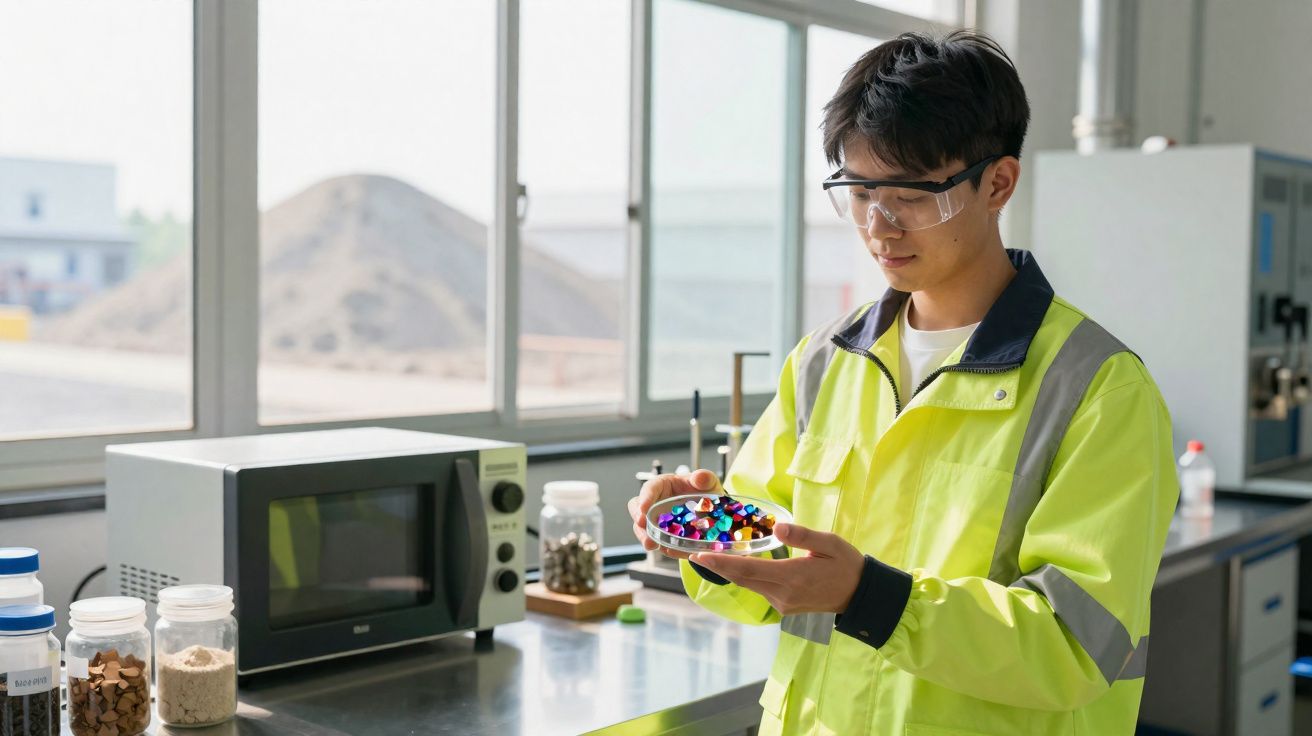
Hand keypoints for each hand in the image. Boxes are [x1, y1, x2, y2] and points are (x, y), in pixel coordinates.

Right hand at [627, 469, 722, 559]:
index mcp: (663, 485)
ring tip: (652, 544)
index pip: (649, 488)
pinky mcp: (662, 535)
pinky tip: (671, 551)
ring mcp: (657, 520)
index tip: (643, 507)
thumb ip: (704, 478)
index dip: (645, 498)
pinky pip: (658, 542)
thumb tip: (700, 477)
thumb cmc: (705, 492)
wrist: (713, 511)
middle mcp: (656, 503)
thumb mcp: (708, 482)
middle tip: (642, 526)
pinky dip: (663, 548)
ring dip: (645, 537)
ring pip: (643, 528)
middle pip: (637, 509)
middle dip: (638, 519)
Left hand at [688, 523, 864, 614]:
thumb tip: (778, 527)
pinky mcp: (784, 605)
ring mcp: (782, 602)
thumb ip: (803, 535)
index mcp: (792, 577)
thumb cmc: (846, 564)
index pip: (748, 570)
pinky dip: (745, 577)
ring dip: (730, 572)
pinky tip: (737, 565)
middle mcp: (782, 594)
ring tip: (711, 556)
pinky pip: (759, 589)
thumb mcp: (829, 543)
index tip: (700, 556)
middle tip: (694, 555)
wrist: (860, 595)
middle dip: (717, 567)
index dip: (721, 563)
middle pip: (742, 579)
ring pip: (749, 585)